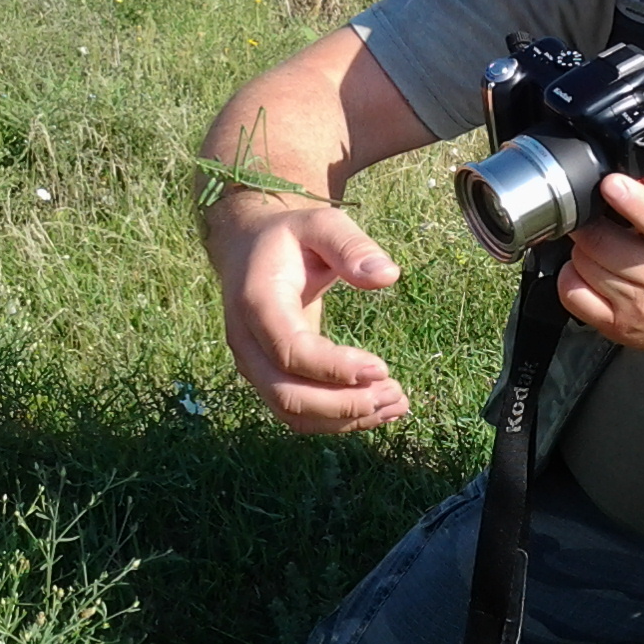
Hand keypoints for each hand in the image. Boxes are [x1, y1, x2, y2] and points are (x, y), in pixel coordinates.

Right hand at [207, 195, 409, 432]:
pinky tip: (378, 409)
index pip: (290, 351)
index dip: (334, 368)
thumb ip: (352, 246)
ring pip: (292, 412)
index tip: (381, 368)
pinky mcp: (268, 377)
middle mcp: (247, 341)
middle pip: (287, 395)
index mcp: (257, 301)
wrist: (249, 248)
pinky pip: (298, 412)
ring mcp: (254, 364)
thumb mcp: (321, 224)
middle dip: (344, 404)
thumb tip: (388, 276)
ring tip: (396, 404)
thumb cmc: (291, 236)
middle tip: (396, 393)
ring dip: (345, 418)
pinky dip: (337, 419)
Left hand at [558, 173, 643, 353]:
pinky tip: (586, 272)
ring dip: (582, 249)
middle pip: (603, 242)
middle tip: (591, 218)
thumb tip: (628, 176)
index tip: (611, 183)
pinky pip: (572, 293)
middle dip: (589, 222)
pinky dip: (571, 276)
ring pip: (583, 263)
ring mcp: (637, 305)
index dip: (632, 201)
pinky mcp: (616, 326)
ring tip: (597, 247)